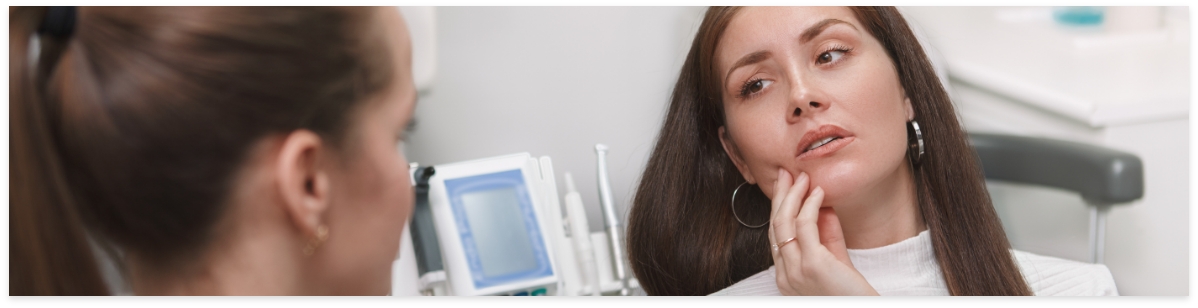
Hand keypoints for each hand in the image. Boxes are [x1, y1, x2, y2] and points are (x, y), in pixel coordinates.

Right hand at [769, 168, 877, 295]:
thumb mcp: (836, 263)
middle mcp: (786, 275)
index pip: (776, 236)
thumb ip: (827, 237)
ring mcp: (796, 271)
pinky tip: (817, 192)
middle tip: (786, 174)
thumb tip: (821, 208)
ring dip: (793, 195)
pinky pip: (805, 226)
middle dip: (780, 196)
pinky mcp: (813, 265)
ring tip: (802, 177)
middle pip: (775, 226)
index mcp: (787, 277)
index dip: (780, 208)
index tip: (787, 187)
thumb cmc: (852, 295)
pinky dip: (810, 204)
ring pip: (783, 223)